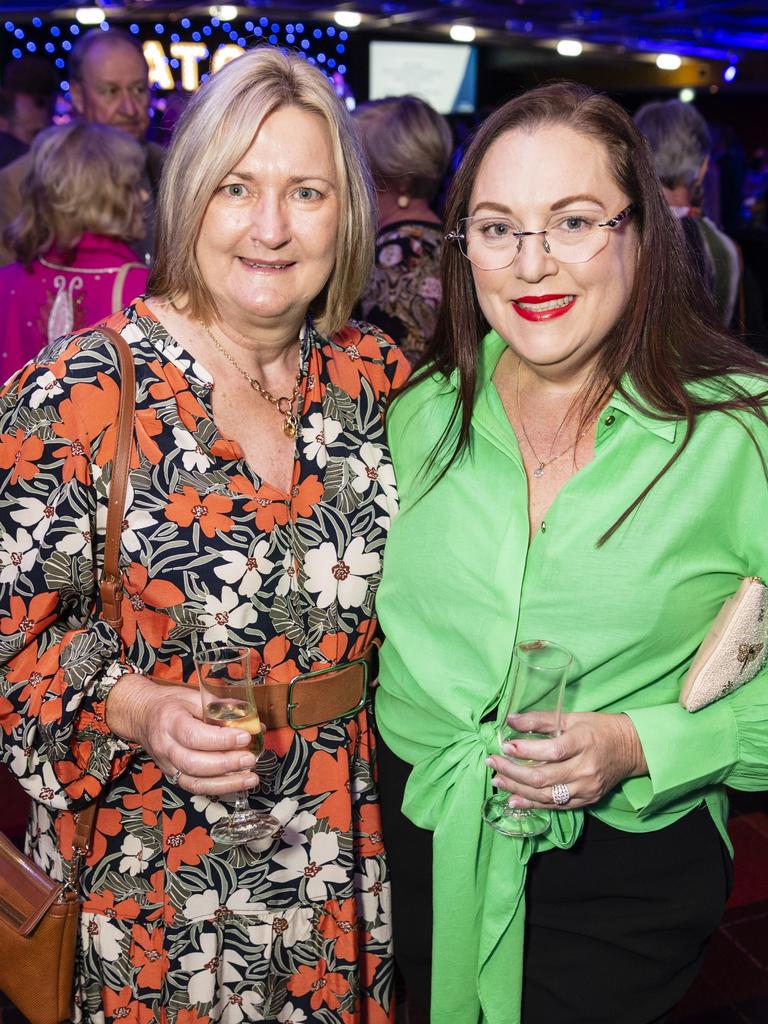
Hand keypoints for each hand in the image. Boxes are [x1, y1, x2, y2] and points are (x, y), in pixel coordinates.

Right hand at [106, 673, 260, 795]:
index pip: (194, 736)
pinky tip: (238, 783)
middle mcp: (166, 747)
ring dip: (226, 783)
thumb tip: (250, 719)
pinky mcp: (173, 776)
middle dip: (226, 764)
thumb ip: (220, 707)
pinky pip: (195, 788)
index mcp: (170, 722)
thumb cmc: (170, 704)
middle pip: (194, 763)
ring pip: (194, 782)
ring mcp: (167, 765)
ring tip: (250, 778)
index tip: (244, 737)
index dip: (221, 740)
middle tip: (250, 758)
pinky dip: (218, 788)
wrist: (142, 716)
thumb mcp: (192, 696)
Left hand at [485, 711, 647, 809]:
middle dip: (513, 772)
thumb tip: (509, 720)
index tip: (505, 746)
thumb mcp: (571, 717)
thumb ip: (539, 720)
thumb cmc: (598, 729)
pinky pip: (555, 805)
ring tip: (498, 780)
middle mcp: (585, 768)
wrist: (629, 748)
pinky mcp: (586, 800)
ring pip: (546, 795)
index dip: (526, 750)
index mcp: (583, 742)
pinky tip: (514, 798)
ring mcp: (586, 788)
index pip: (552, 751)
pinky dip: (533, 803)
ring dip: (517, 789)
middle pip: (544, 777)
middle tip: (492, 763)